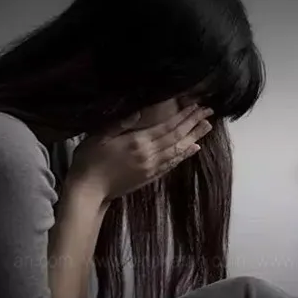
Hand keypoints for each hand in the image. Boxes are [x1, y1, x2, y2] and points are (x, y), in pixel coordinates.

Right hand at [66, 103, 213, 201]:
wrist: (88, 191)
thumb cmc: (89, 160)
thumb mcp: (99, 136)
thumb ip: (120, 123)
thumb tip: (139, 111)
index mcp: (138, 142)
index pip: (168, 126)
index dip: (184, 116)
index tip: (197, 106)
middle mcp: (150, 155)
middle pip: (177, 137)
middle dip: (194, 123)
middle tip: (209, 112)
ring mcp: (152, 167)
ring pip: (178, 150)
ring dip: (194, 137)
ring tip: (207, 126)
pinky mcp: (151, 177)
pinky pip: (172, 164)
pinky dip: (185, 155)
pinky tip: (194, 148)